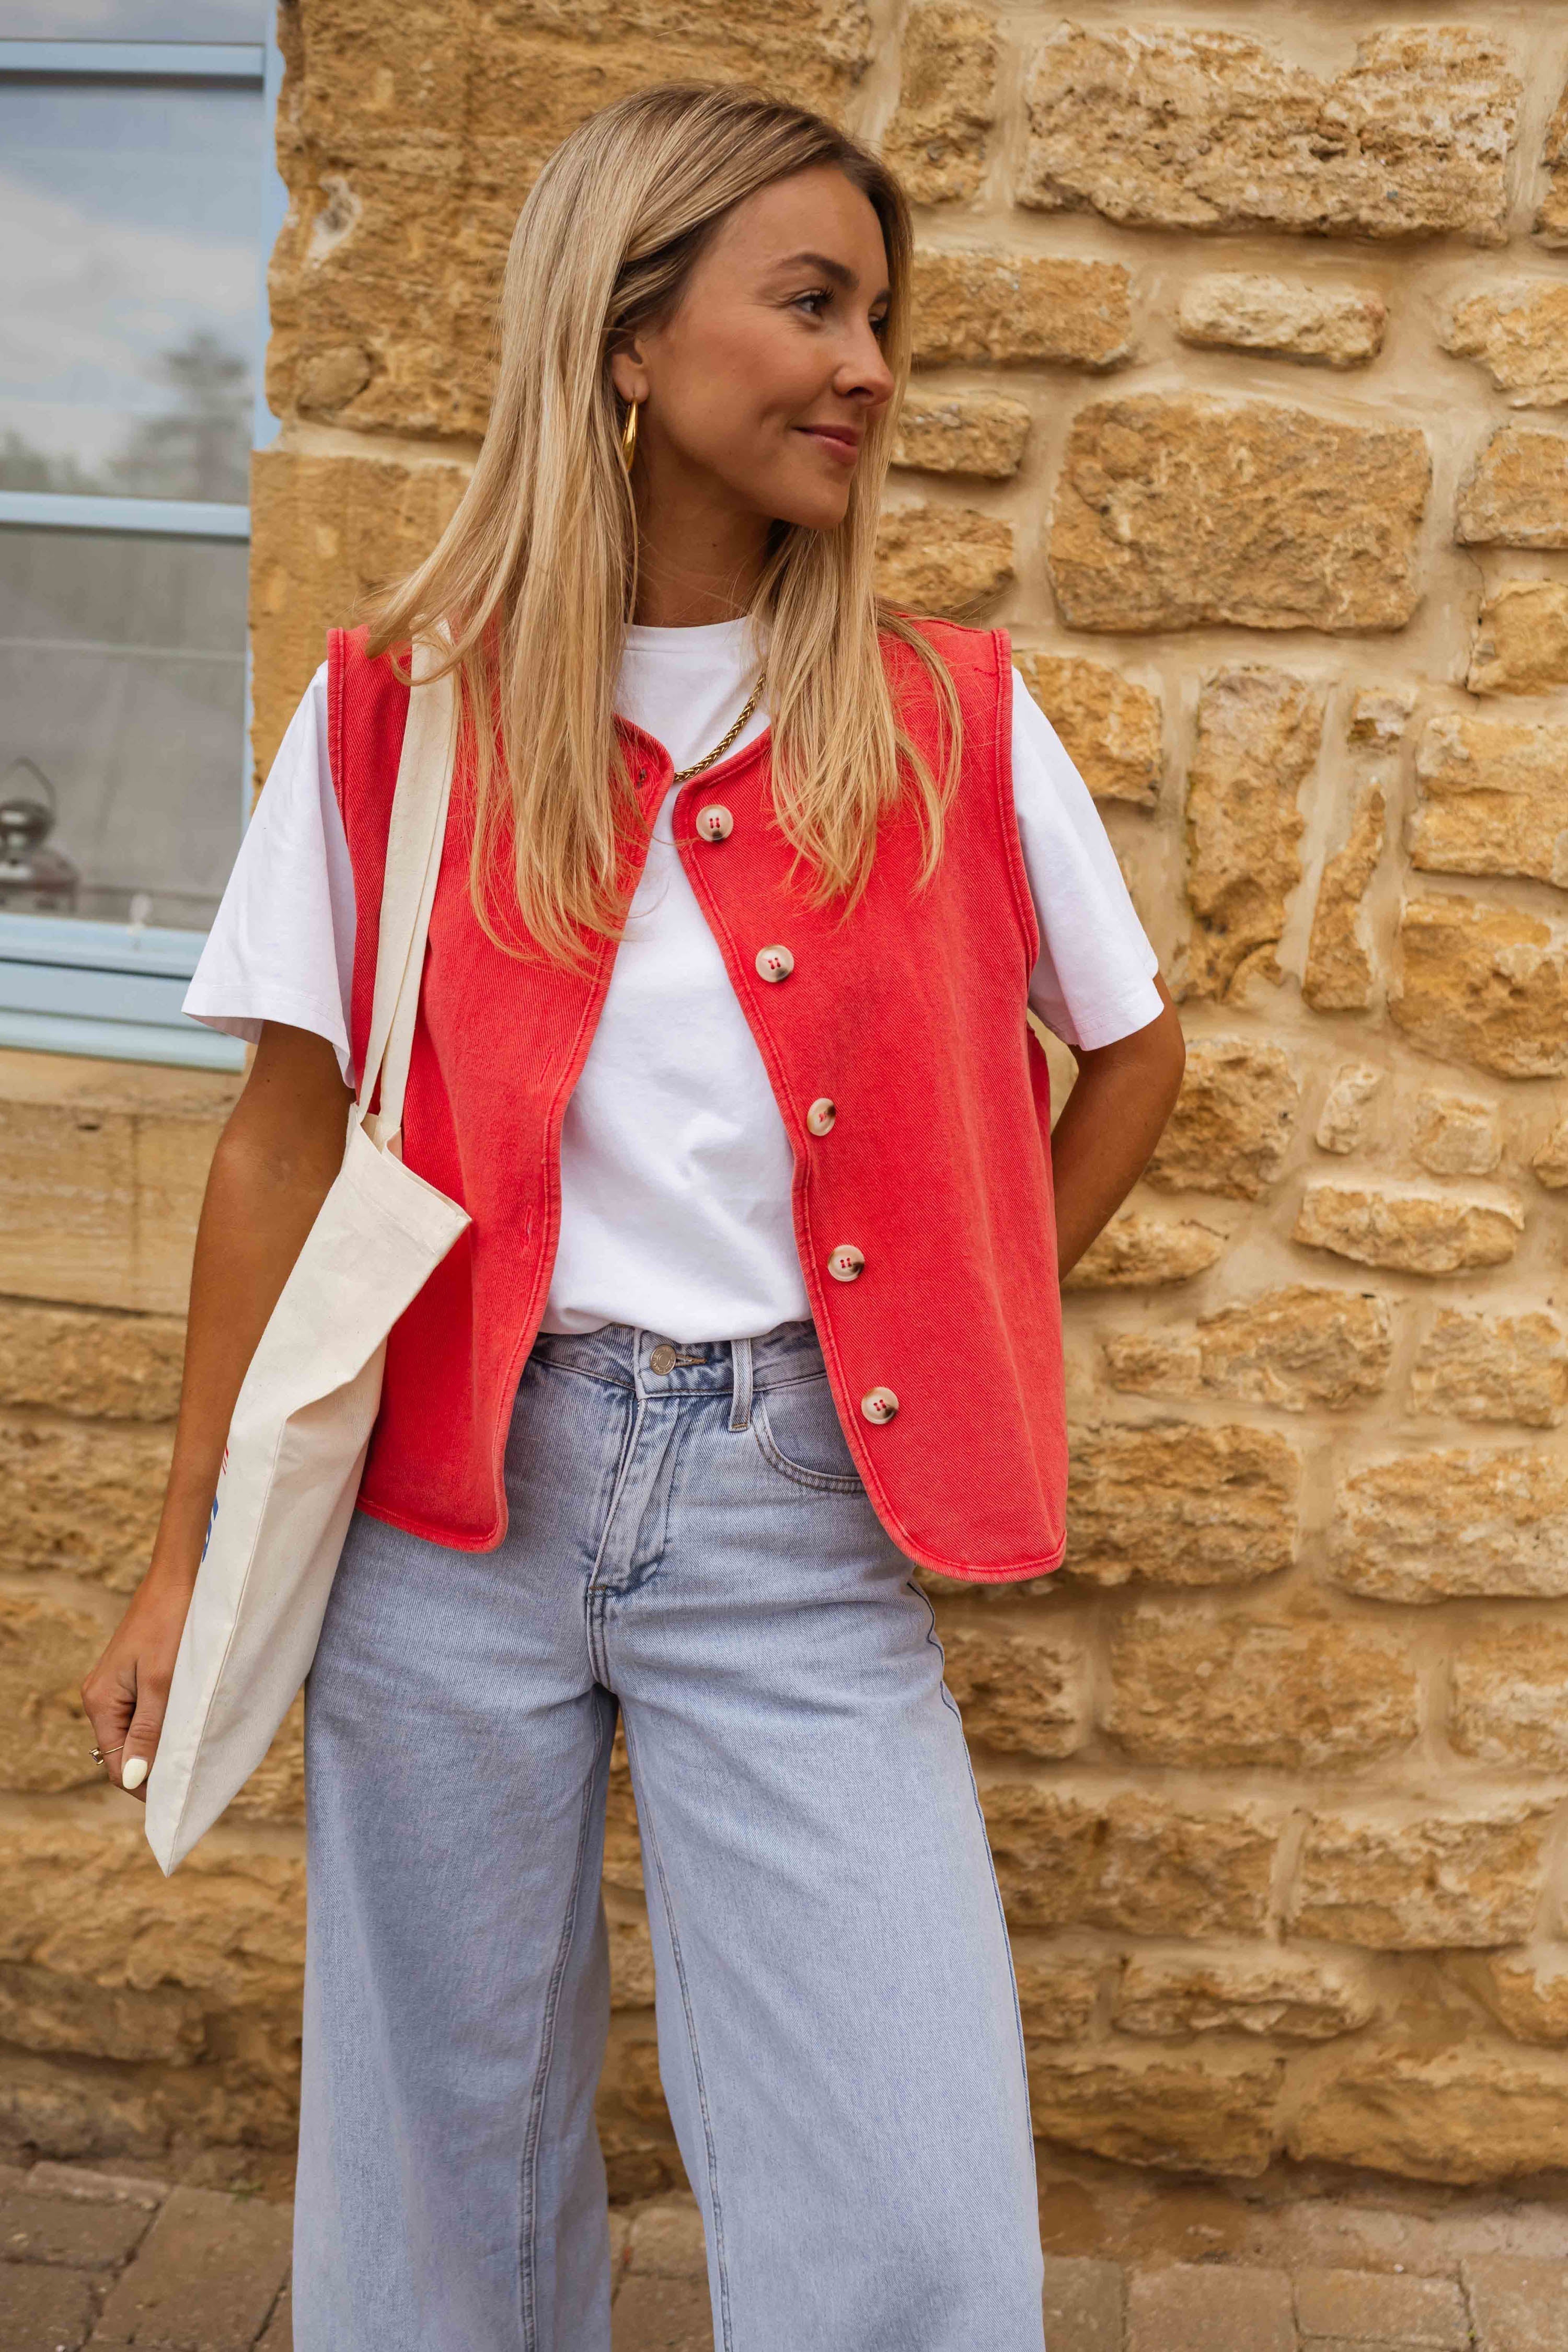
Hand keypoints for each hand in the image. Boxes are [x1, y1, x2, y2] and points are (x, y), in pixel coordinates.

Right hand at [81, 1570, 194, 1803]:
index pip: (116, 1765)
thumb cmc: (172, 1624)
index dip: (146, 1786)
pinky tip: (190, 1723)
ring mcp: (117, 1687)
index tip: (181, 1794)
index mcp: (100, 1701)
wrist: (181, 1578)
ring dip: (163, 1744)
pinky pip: (147, 1713)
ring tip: (196, 1749)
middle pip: (125, 1752)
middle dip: (156, 1766)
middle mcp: (102, 1698)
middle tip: (194, 1773)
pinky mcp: (135, 1676)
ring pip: (138, 1734)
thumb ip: (147, 1731)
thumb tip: (131, 1778)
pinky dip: (166, 1723)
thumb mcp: (161, 1682)